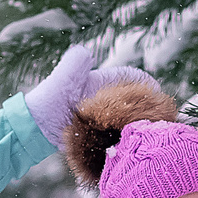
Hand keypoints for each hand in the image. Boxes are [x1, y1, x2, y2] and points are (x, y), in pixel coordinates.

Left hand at [23, 43, 159, 147]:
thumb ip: (73, 65)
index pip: (132, 77)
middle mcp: (107, 98)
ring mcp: (106, 116)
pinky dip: (131, 137)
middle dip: (151, 106)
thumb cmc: (47, 102)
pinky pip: (122, 133)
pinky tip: (137, 145)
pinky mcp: (102, 133)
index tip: (157, 95)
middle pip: (137, 99)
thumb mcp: (61, 80)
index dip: (147, 83)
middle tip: (162, 119)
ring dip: (143, 123)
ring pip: (132, 117)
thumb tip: (85, 52)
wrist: (35, 129)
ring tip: (154, 134)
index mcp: (103, 82)